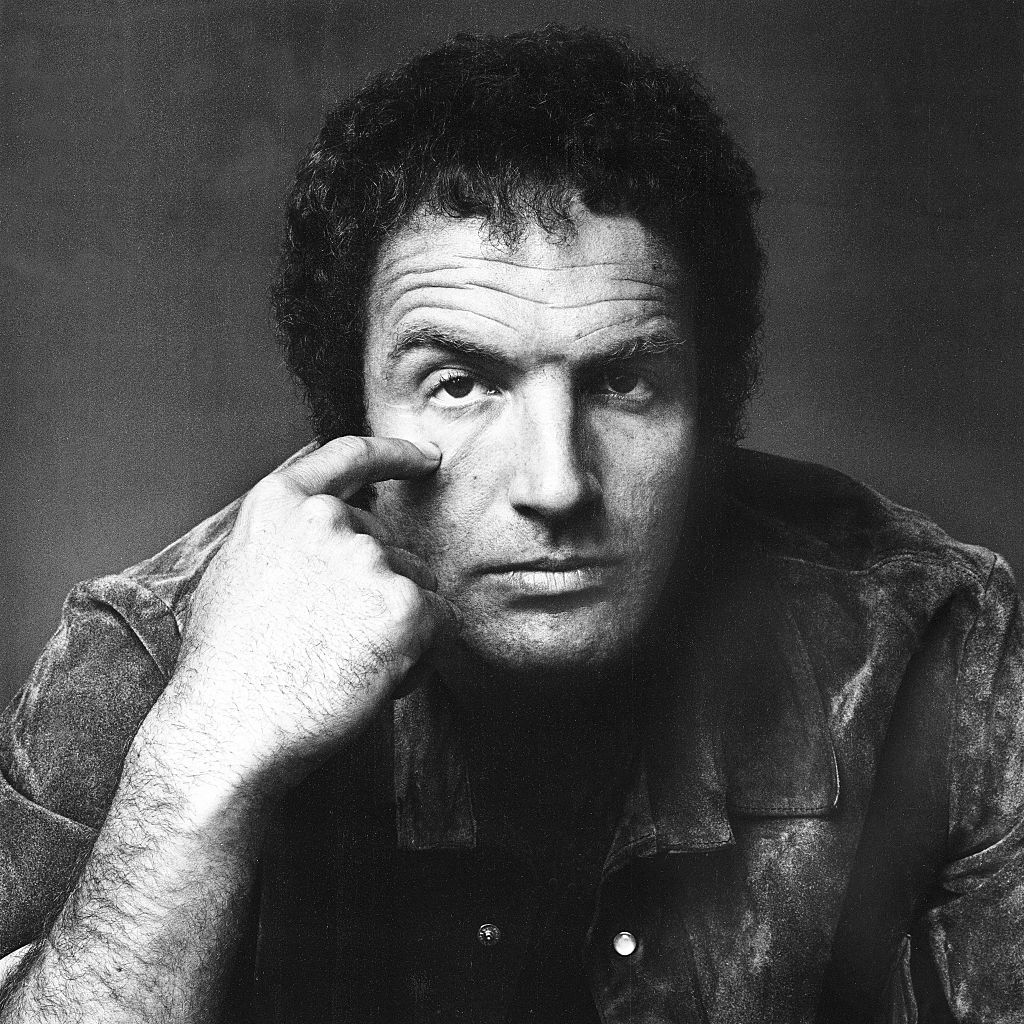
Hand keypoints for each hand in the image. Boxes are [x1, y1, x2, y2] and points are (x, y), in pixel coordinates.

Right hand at [156, 436, 455, 796]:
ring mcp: (370, 561)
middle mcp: (329, 520)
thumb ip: (290, 539)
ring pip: (417, 585)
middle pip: (389, 546)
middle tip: (330, 642)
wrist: (231, 726)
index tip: (426, 457)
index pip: (350, 457)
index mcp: (282, 505)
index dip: (395, 454)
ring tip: (343, 663)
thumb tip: (328, 531)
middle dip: (377, 591)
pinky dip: (421, 653)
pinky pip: (440, 623)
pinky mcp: (405, 607)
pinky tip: (375, 677)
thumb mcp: (239, 572)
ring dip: (398, 623)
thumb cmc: (228, 666)